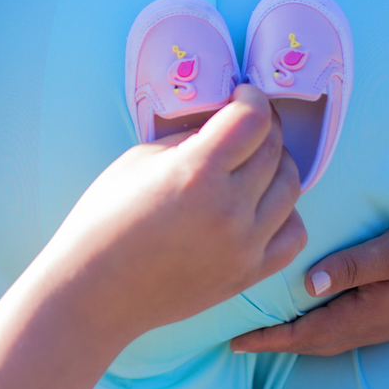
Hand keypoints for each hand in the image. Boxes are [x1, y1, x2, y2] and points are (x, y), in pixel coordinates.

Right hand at [36, 85, 305, 342]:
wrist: (95, 293)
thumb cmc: (105, 222)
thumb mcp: (139, 160)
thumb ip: (188, 139)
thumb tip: (221, 126)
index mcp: (196, 172)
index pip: (253, 119)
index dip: (252, 98)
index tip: (241, 95)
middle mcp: (229, 208)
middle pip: (274, 149)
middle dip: (264, 126)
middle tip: (246, 123)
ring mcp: (244, 245)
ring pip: (291, 188)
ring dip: (276, 166)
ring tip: (252, 163)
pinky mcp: (249, 274)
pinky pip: (293, 233)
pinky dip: (285, 212)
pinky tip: (260, 205)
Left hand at [229, 212, 388, 355]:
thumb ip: (348, 266)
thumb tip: (306, 285)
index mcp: (364, 315)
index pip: (305, 334)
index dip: (268, 338)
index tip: (235, 340)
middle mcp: (370, 326)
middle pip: (311, 342)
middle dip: (274, 343)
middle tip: (238, 339)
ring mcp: (382, 322)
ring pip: (326, 337)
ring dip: (295, 337)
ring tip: (265, 332)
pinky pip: (342, 327)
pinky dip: (316, 327)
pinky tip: (308, 314)